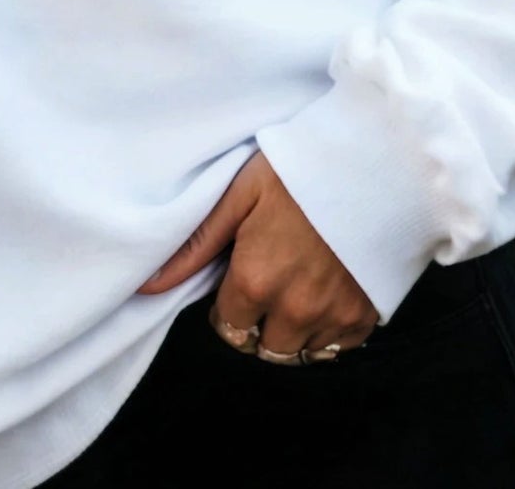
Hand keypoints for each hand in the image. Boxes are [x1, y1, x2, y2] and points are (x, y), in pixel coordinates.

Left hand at [136, 150, 377, 360]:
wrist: (368, 163)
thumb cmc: (296, 170)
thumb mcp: (238, 196)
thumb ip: (195, 245)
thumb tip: (147, 284)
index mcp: (255, 281)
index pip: (228, 326)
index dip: (228, 304)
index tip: (238, 278)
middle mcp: (294, 310)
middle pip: (263, 346)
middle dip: (257, 322)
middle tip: (265, 282)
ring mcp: (333, 316)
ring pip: (300, 352)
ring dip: (292, 330)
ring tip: (294, 288)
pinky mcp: (365, 316)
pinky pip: (339, 346)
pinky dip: (329, 329)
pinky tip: (325, 292)